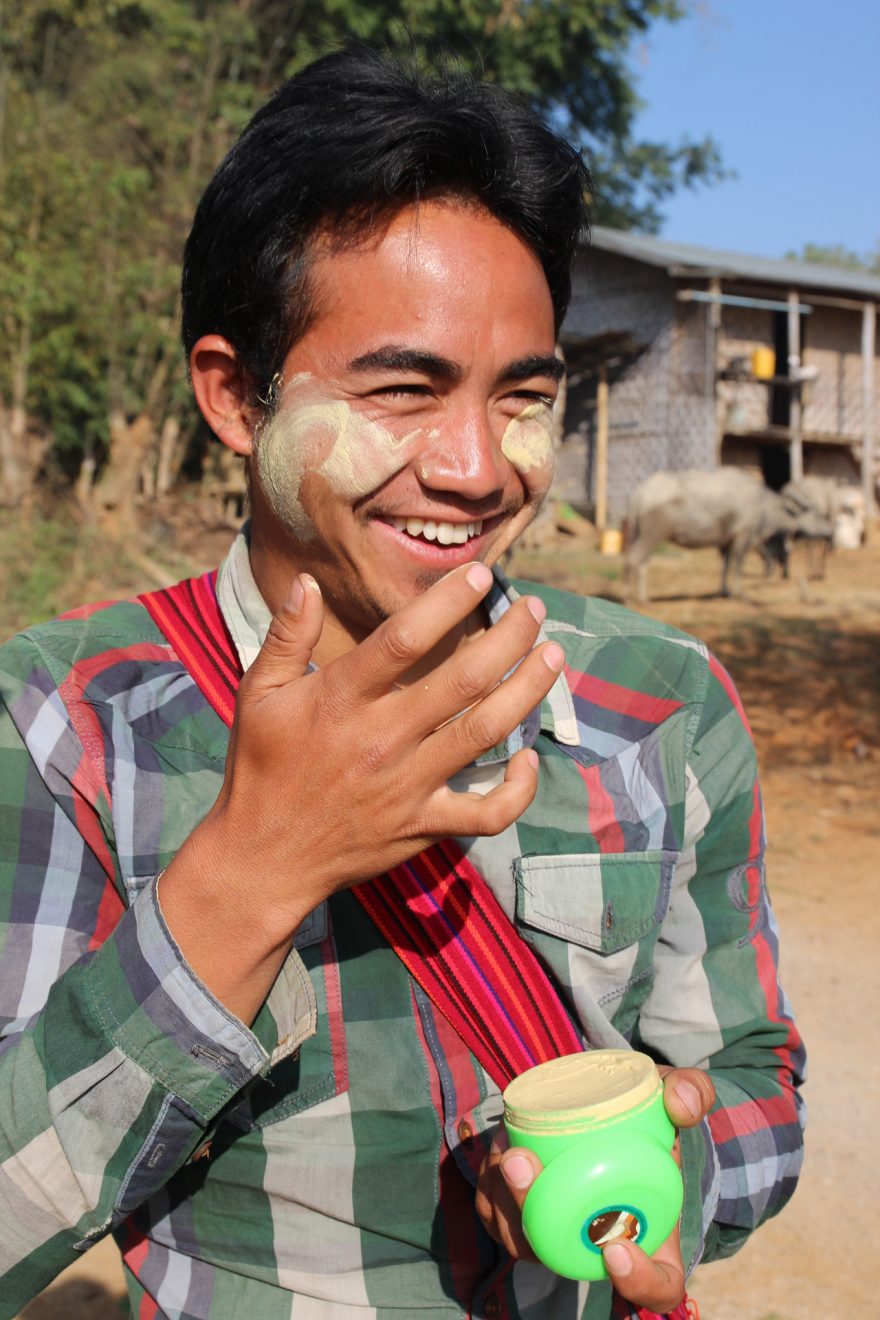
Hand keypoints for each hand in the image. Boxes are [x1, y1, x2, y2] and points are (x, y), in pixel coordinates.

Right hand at [213, 561, 562, 909]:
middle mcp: (381, 739)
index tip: (480, 575)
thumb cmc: (261, 768)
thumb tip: (306, 581)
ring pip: (485, 732)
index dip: (448, 602)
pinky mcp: (423, 827)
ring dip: (528, 691)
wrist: (262, 858)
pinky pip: (487, 812)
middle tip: (532, 609)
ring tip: (553, 656)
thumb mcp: (259, 694)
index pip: (404, 638)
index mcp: (340, 700)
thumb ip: (287, 636)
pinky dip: (518, 789)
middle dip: (509, 637)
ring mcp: (407, 786)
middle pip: (464, 679)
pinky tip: (530, 757)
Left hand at [475, 1066, 714, 1311]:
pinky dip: (491, 1188)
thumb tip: (678, 1104)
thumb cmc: (648, 1112)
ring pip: (523, 1241)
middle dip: (532, 1215)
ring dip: (503, 1198)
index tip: (617, 1250)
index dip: (639, 1283)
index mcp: (654, 1235)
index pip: (658, 1288)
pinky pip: (498, 1218)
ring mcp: (561, 1235)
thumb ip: (690, 1092)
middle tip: (519, 1161)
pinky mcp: (525, 1217)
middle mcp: (604, 1246)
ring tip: (505, 1149)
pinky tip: (496, 1152)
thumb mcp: (677, 1094)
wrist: (611, 1107)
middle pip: (568, 1261)